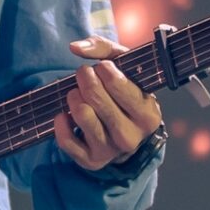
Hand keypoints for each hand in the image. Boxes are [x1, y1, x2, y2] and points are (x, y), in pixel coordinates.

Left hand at [54, 36, 163, 171]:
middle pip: (97, 98)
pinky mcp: (91, 161)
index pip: (119, 85)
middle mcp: (132, 137)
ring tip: (75, 92)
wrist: (125, 130)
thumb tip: (75, 47)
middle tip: (83, 73)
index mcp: (148, 115)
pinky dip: (60, 122)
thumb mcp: (125, 68)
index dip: (104, 70)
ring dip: (73, 97)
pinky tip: (65, 113)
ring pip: (82, 115)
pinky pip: (66, 140)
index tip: (101, 67)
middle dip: (85, 78)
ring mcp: (111, 151)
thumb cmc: (125, 92)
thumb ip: (104, 49)